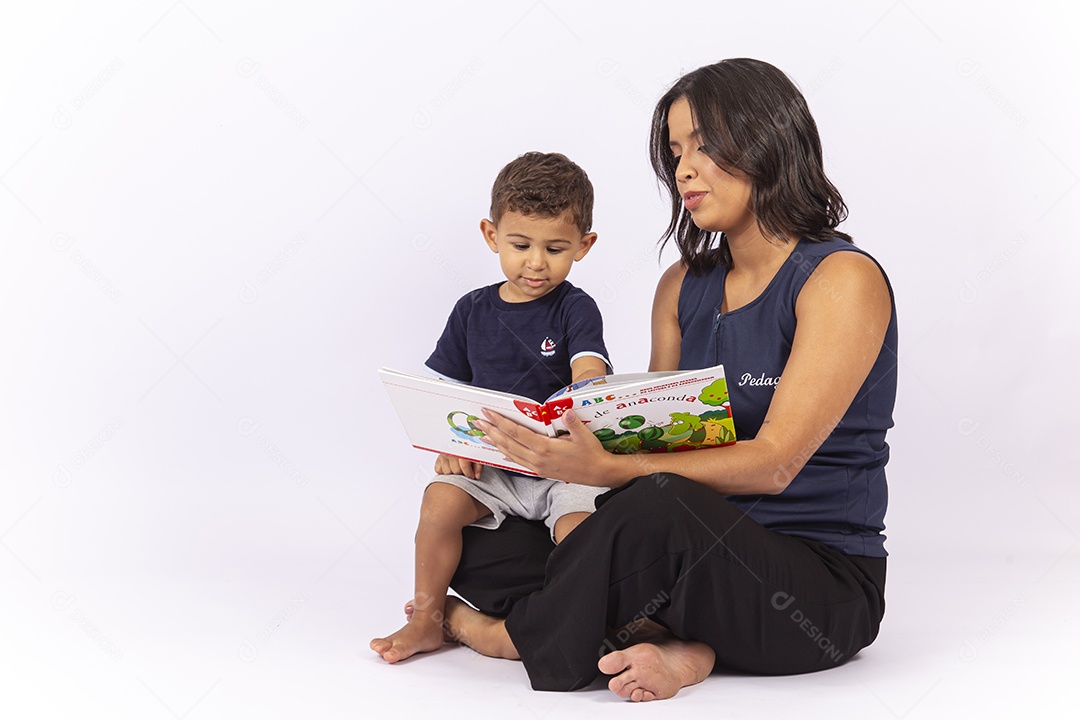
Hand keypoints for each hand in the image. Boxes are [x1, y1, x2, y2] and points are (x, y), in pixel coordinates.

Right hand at [434, 453, 481, 479]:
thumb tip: (476, 476)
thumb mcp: (477, 456)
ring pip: (447, 472)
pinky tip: (450, 468)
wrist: (460, 443)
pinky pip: (439, 470)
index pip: (464, 466)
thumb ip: (478, 466)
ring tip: (458, 469)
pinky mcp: (438, 459)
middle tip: (465, 472)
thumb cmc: (469, 451)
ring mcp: (443, 455)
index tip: (472, 476)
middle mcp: (451, 452)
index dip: (468, 473)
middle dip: (462, 473)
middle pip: (456, 470)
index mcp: (461, 450)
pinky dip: (444, 471)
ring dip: (453, 473)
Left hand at [476, 408, 622, 486]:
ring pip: (511, 455)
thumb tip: (566, 411)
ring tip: (484, 435)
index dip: (501, 422)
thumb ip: (573, 423)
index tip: (489, 414)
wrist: (598, 473)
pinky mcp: (541, 472)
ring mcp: (538, 467)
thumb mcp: (584, 436)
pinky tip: (501, 451)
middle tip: (479, 422)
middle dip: (492, 432)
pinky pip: (519, 463)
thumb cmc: (591, 453)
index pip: (518, 433)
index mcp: (545, 448)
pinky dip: (507, 456)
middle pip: (509, 444)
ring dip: (497, 444)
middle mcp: (538, 459)